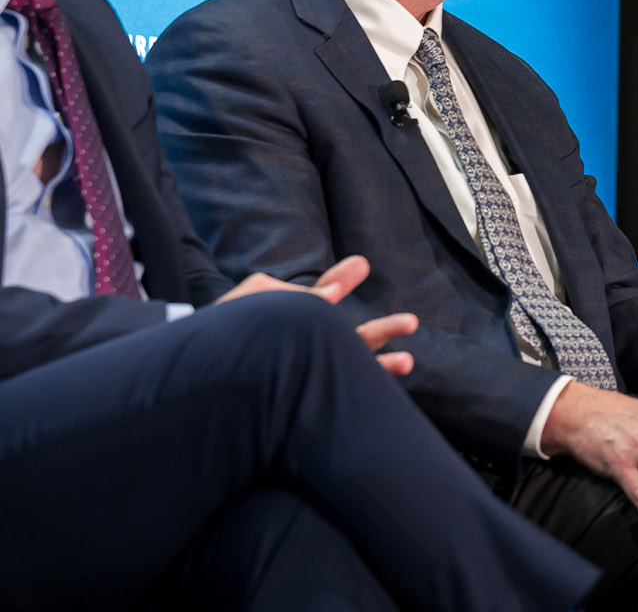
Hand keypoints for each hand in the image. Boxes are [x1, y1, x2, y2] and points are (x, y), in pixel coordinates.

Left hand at [214, 255, 418, 375]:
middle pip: (350, 340)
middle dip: (382, 330)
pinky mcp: (303, 400)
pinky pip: (338, 392)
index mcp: (293, 325)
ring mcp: (305, 377)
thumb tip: (332, 293)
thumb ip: (287, 293)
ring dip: (380, 364)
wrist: (198, 380)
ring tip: (407, 360)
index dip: (341, 282)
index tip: (361, 264)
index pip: (324, 301)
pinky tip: (384, 382)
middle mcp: (304, 352)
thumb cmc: (219, 337)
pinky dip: (365, 388)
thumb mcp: (249, 302)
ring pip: (352, 369)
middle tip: (411, 321)